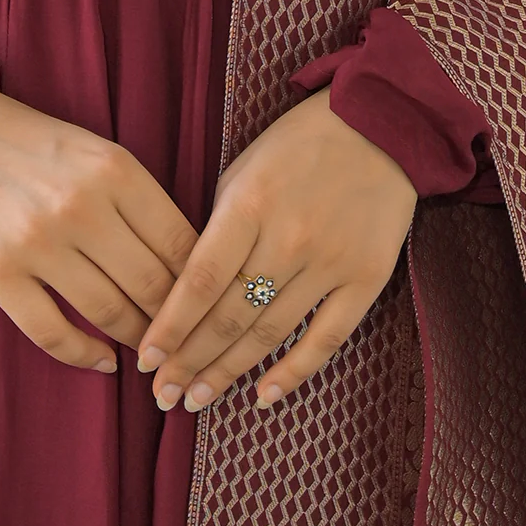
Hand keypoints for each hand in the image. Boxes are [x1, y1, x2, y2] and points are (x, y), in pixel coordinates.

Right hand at [0, 65, 198, 373]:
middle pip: (152, 285)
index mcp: (115, 169)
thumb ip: (139, 199)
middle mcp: (80, 207)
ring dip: (137, 341)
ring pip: (109, 313)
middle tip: (187, 341)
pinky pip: (52, 333)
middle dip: (176, 322)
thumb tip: (186, 264)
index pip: (181, 243)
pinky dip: (84, 356)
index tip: (210, 306)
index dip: (203, 284)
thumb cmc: (33, 143)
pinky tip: (103, 360)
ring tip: (151, 354)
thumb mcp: (97, 151)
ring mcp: (36, 242)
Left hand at [134, 83, 417, 411]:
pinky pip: (326, 338)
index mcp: (248, 206)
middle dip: (190, 361)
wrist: (380, 125)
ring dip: (229, 372)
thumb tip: (187, 288)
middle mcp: (287, 238)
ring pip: (270, 332)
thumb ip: (217, 228)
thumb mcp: (242, 170)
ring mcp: (329, 262)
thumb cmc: (296, 146)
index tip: (146, 360)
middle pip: (229, 315)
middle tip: (164, 396)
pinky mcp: (366, 278)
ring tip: (197, 400)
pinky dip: (293, 372)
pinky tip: (263, 397)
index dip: (170, 327)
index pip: (199, 281)